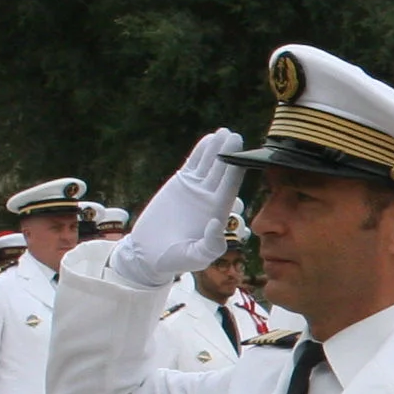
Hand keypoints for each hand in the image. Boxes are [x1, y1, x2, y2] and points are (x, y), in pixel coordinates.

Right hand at [111, 129, 245, 289]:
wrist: (150, 253)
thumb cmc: (175, 260)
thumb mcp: (195, 257)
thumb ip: (210, 246)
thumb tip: (217, 222)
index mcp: (217, 213)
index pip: (229, 188)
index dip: (236, 172)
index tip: (243, 157)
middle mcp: (210, 198)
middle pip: (222, 171)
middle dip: (229, 154)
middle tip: (235, 136)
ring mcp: (196, 189)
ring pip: (209, 164)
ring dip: (217, 148)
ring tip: (224, 132)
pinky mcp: (181, 184)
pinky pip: (193, 164)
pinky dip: (200, 152)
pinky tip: (208, 140)